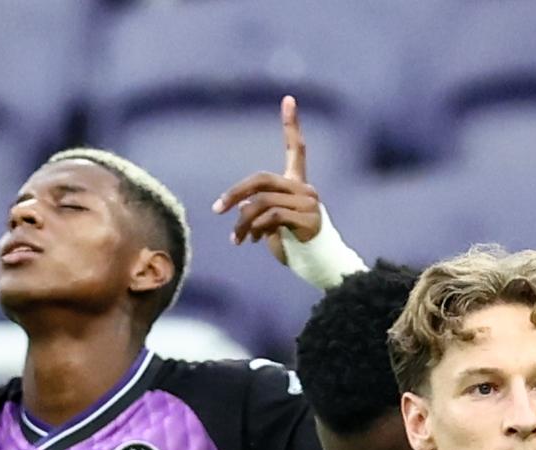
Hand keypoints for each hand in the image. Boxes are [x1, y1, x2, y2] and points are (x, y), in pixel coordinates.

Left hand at [212, 95, 322, 264]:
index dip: (292, 124)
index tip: (289, 98)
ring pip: (262, 203)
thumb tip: (241, 209)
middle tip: (217, 209)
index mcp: (297, 183)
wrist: (318, 264)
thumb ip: (259, 209)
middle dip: (236, 193)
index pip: (297, 148)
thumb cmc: (292, 243)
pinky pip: (273, 217)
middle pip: (262, 179)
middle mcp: (304, 188)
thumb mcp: (270, 222)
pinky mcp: (308, 219)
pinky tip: (254, 241)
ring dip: (243, 223)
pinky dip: (257, 229)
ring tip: (237, 240)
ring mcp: (308, 203)